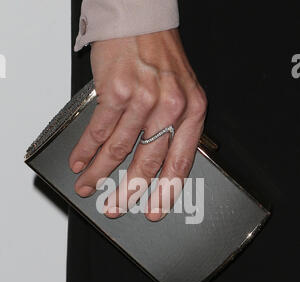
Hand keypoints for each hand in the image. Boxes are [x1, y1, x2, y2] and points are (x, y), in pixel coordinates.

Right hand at [69, 29, 206, 220]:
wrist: (141, 20)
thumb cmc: (161, 57)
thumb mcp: (183, 91)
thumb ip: (175, 127)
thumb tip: (157, 165)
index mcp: (192, 111)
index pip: (180, 162)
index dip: (165, 191)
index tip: (154, 210)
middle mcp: (170, 107)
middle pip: (146, 162)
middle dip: (128, 191)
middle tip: (116, 207)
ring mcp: (142, 99)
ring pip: (118, 150)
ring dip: (99, 174)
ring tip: (89, 187)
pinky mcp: (116, 91)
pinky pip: (98, 130)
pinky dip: (86, 150)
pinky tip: (80, 162)